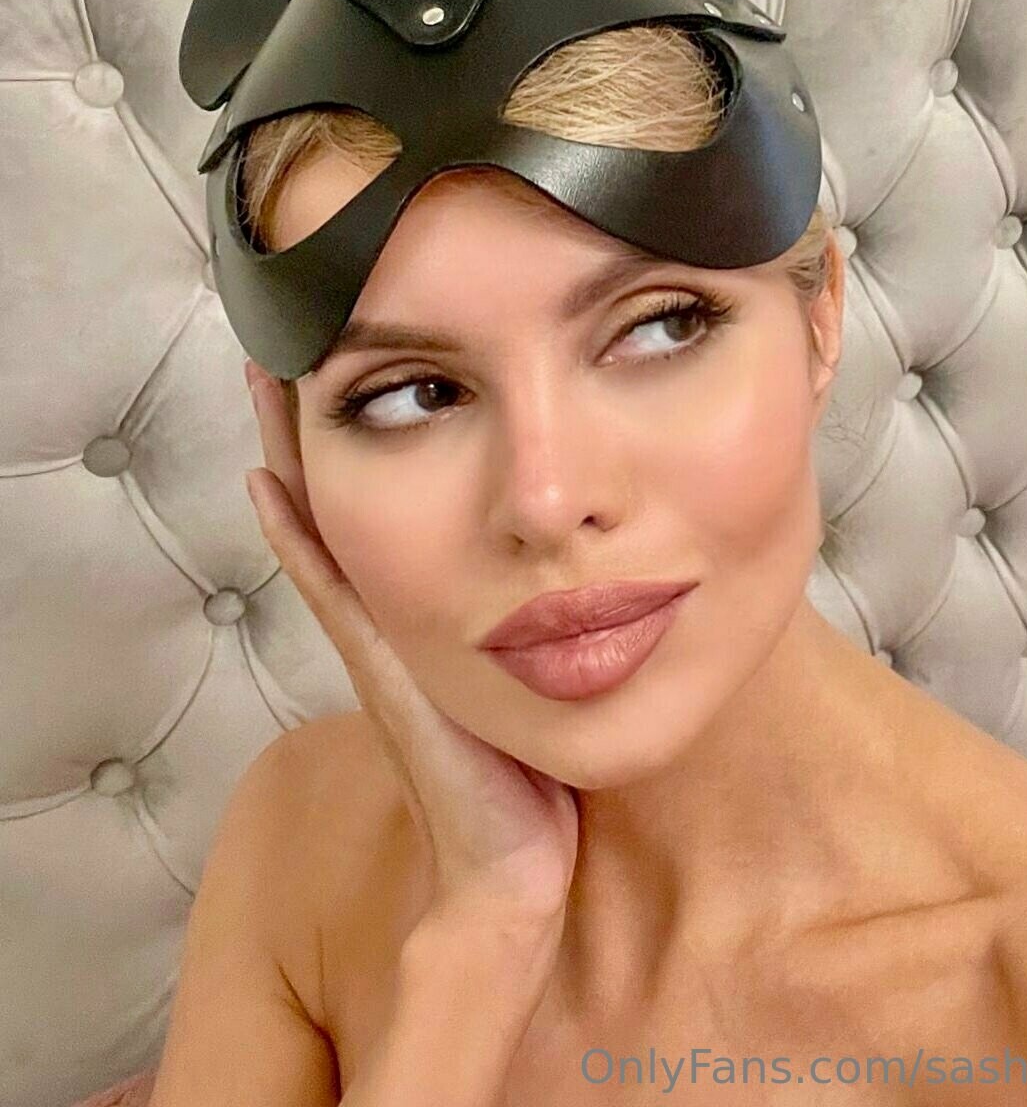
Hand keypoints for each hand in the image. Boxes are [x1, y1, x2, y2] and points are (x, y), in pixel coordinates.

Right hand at [241, 358, 578, 925]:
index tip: (336, 374)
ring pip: (322, 529)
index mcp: (423, 617)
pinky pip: (330, 585)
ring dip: (291, 457)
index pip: (377, 513)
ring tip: (267, 383)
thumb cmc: (529, 770)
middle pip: (335, 504)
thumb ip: (540, 631)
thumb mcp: (537, 680)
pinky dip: (296, 534)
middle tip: (282, 351)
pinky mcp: (380, 666)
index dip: (352, 446)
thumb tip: (573, 576)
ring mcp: (375, 641)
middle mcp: (388, 620)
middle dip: (311, 430)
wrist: (513, 859)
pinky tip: (271, 480)